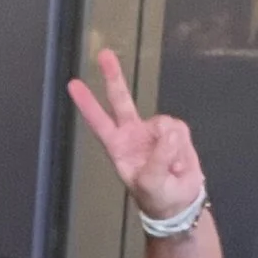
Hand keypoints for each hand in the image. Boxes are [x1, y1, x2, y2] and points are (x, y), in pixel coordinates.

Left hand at [67, 47, 203, 224]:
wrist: (179, 202)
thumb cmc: (157, 196)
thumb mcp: (151, 182)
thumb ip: (158, 157)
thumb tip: (169, 132)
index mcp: (118, 146)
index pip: (99, 122)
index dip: (87, 104)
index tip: (73, 84)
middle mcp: (133, 133)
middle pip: (121, 100)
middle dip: (113, 77)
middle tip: (104, 54)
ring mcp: (154, 130)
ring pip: (164, 124)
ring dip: (171, 148)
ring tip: (170, 168)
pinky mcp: (175, 132)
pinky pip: (181, 130)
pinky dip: (183, 148)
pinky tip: (179, 162)